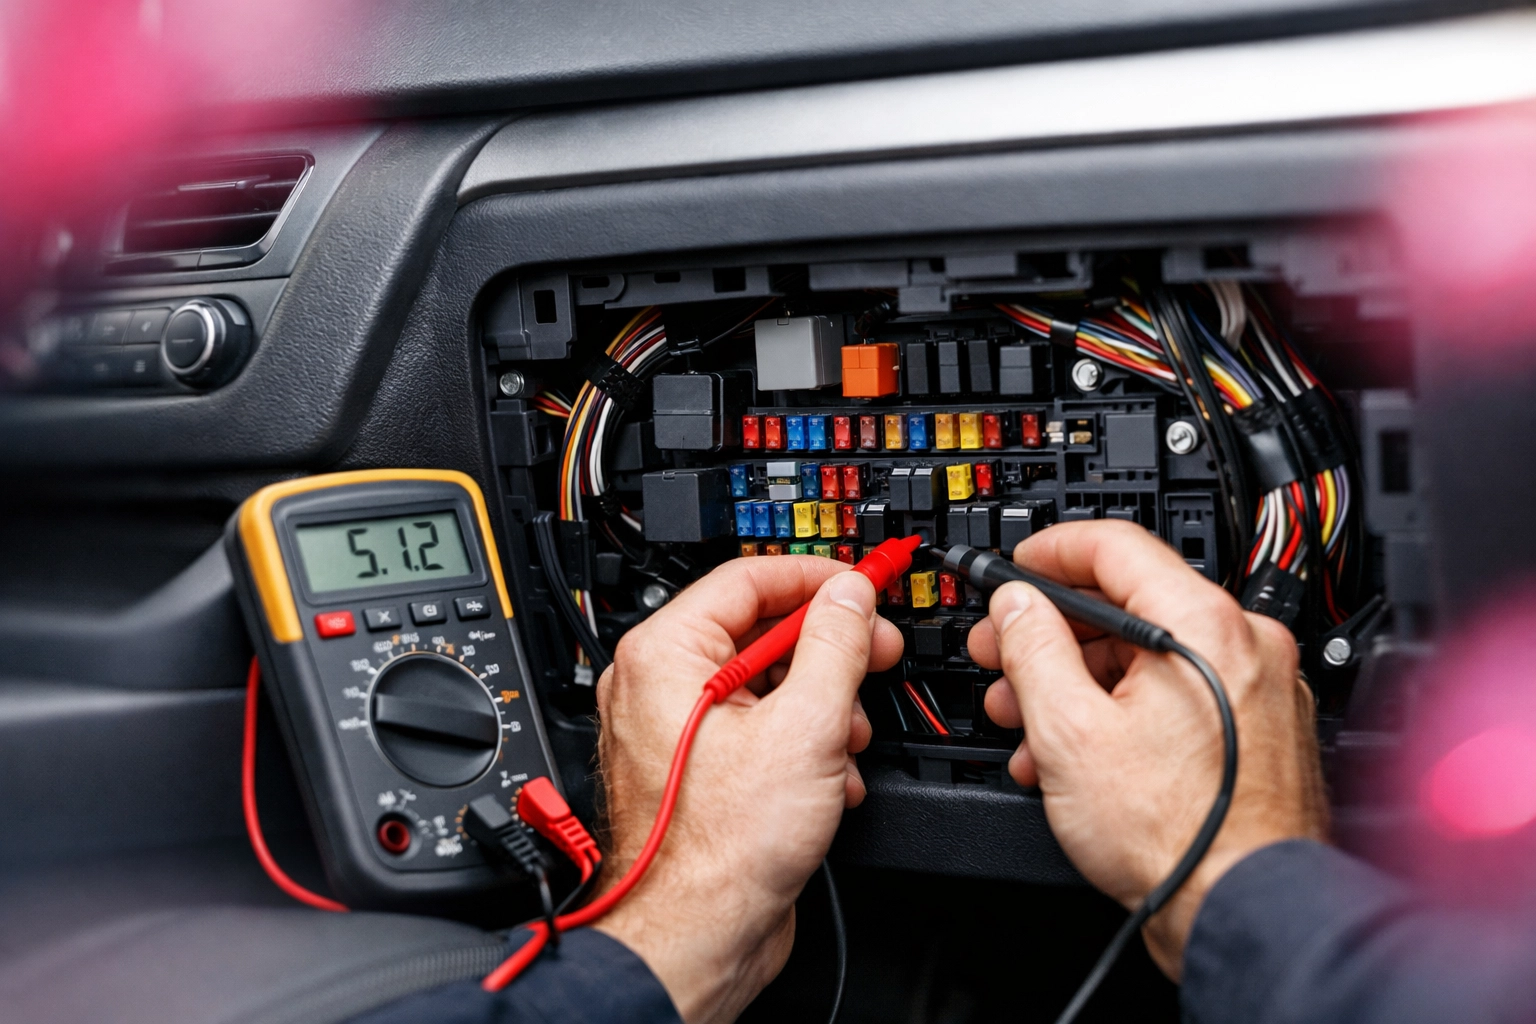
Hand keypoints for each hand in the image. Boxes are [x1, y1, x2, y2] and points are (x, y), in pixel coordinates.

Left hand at [593, 556, 903, 1022]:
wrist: (700, 938)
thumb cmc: (721, 851)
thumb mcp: (805, 727)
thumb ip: (834, 646)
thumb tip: (849, 596)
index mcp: (665, 655)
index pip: (746, 578)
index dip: (815, 578)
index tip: (863, 584)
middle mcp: (659, 687)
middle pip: (760, 632)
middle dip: (828, 653)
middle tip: (874, 653)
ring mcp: (677, 732)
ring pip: (768, 686)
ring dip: (823, 708)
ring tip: (847, 740)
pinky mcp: (701, 773)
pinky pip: (758, 731)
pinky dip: (802, 746)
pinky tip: (829, 779)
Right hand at [965, 521, 1328, 976]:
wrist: (1240, 911)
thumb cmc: (1178, 836)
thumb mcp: (1069, 730)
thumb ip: (1033, 647)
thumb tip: (1016, 606)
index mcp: (1205, 625)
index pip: (1116, 545)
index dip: (1049, 552)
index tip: (1014, 569)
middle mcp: (1246, 645)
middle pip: (1129, 606)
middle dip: (1050, 633)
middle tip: (1002, 652)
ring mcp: (1259, 690)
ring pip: (1147, 658)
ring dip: (1076, 680)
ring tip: (1026, 718)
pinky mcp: (1259, 732)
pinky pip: (1175, 697)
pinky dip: (1119, 711)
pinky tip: (1074, 751)